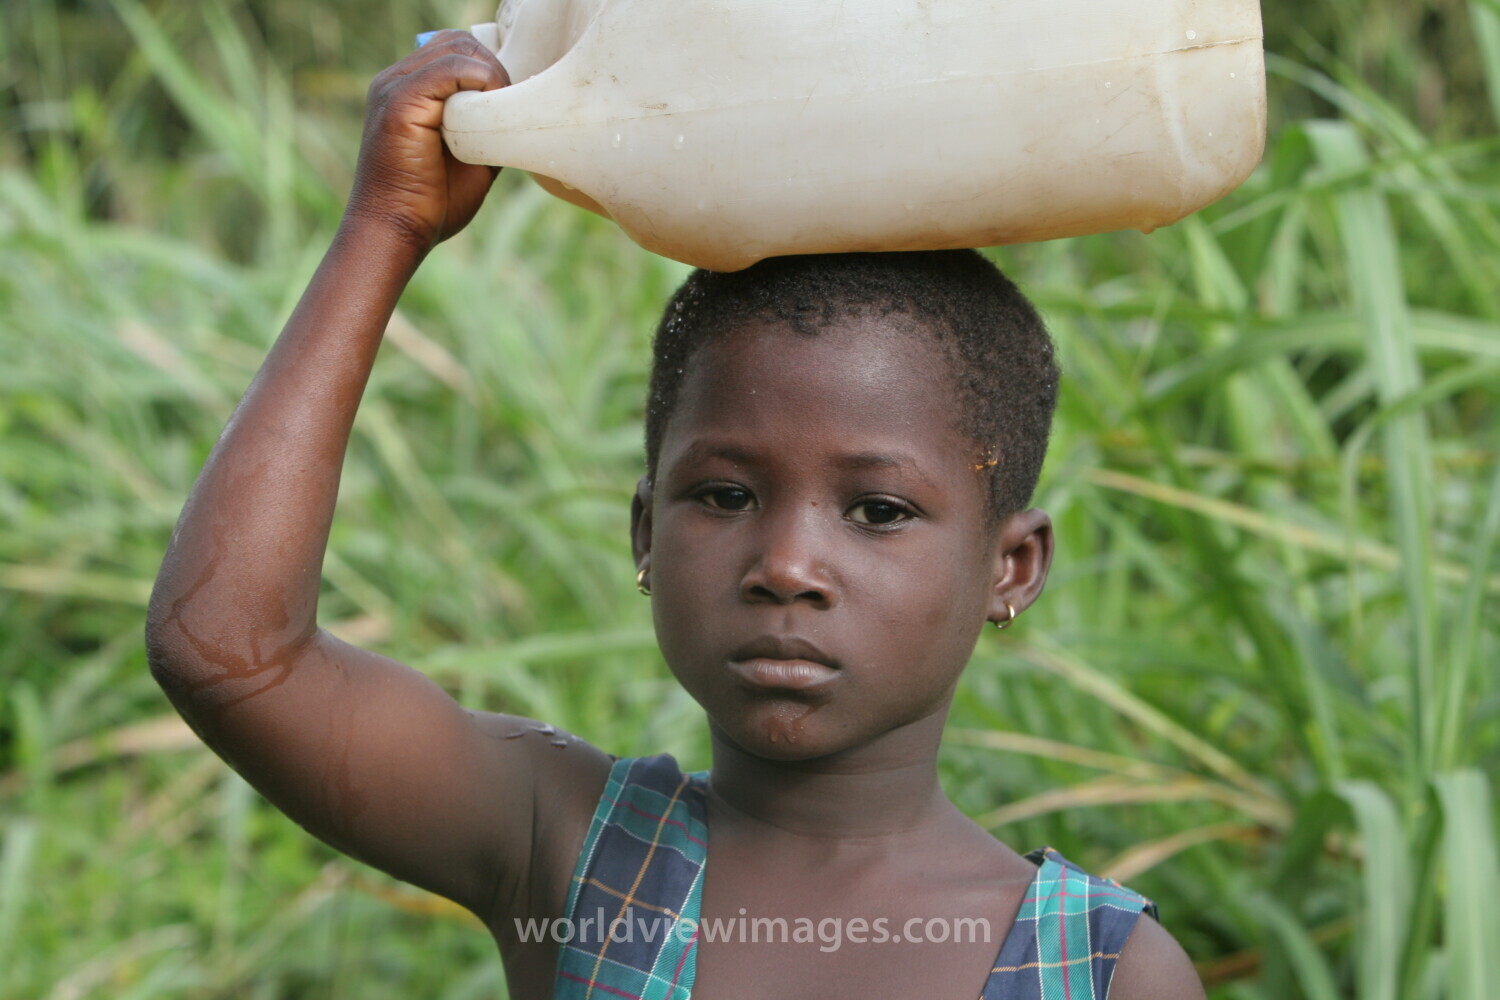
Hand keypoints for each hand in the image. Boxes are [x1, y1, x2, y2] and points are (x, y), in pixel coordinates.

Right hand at [344, 31, 509, 252]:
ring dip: (490, 78)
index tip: (507, 108)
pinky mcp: (400, 101)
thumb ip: (486, 126)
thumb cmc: (432, 203)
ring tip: (496, 120)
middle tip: (506, 113)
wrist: (398, 230)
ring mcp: (395, 86)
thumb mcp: (471, 156)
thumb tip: (521, 110)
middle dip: (493, 70)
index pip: (457, 49)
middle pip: (460, 43)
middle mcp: (396, 79)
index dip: (489, 71)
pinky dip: (479, 84)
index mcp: (408, 88)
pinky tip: (486, 118)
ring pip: (459, 50)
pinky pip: (451, 68)